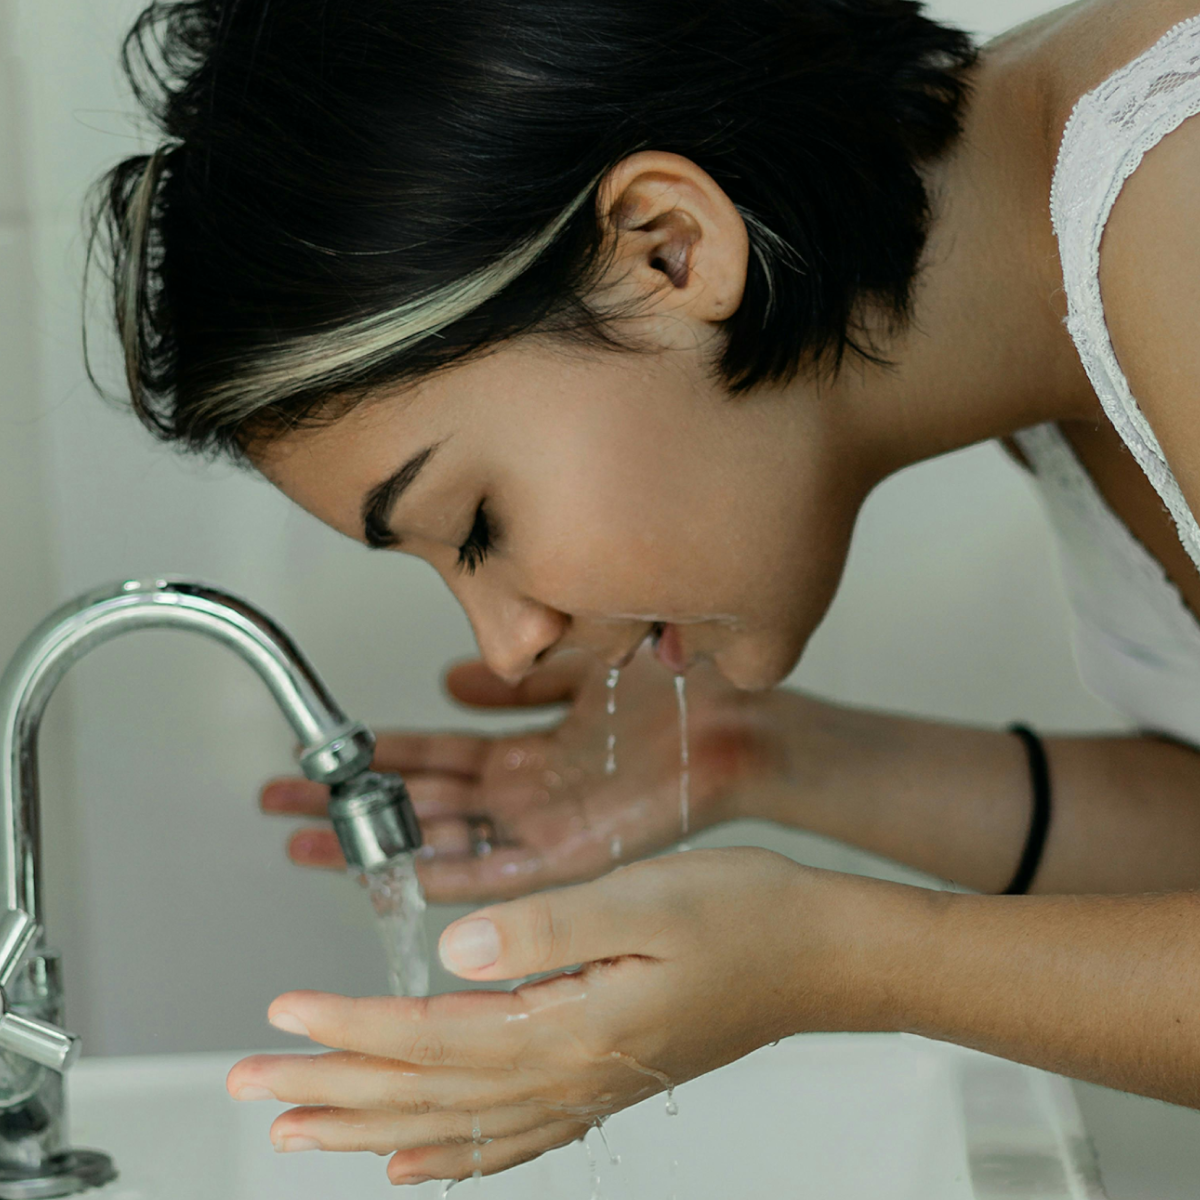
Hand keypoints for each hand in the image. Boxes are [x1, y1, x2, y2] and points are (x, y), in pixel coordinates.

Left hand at [227, 848, 918, 1181]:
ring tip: (302, 1130)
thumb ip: (544, 929)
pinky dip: (451, 1159)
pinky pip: (511, 1140)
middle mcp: (571, 1073)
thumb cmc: (745, 915)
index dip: (350, 1027)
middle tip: (253, 1084)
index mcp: (572, 1024)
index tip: (284, 1014)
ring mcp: (588, 1087)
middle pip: (426, 1094)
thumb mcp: (645, 897)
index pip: (431, 1038)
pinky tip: (416, 1168)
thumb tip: (451, 955)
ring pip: (455, 1126)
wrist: (822, 955)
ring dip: (371, 1129)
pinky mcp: (605, 1081)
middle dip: (332, 1088)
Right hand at [261, 649, 785, 900]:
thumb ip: (514, 679)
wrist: (740, 723)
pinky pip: (504, 872)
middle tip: (281, 807)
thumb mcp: (576, 669)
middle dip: (352, 805)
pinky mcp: (576, 853)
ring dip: (381, 844)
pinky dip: (455, 876)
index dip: (373, 757)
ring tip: (312, 844)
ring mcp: (545, 826)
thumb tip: (451, 675)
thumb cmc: (673, 692)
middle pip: (421, 803)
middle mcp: (525, 793)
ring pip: (446, 840)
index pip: (432, 756)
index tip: (319, 756)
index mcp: (526, 750)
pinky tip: (404, 876)